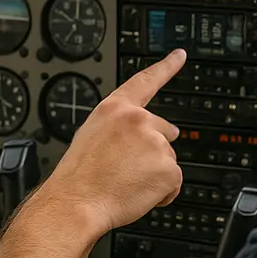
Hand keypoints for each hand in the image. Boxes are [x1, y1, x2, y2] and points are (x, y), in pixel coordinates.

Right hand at [41, 49, 185, 236]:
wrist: (77, 201)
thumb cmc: (80, 175)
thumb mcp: (92, 136)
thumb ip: (121, 127)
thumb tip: (148, 132)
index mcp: (115, 109)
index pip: (145, 81)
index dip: (166, 67)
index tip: (179, 55)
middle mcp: (138, 120)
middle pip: (164, 134)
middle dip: (152, 152)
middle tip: (127, 169)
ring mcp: (155, 142)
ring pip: (167, 160)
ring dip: (154, 175)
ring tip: (126, 183)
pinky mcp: (168, 168)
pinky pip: (173, 183)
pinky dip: (162, 193)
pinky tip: (139, 194)